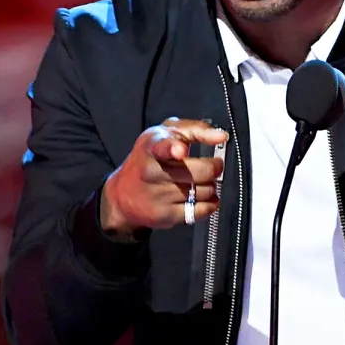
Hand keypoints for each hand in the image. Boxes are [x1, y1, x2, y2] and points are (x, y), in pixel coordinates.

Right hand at [100, 118, 227, 235]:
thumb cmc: (150, 158)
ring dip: (211, 185)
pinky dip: (209, 204)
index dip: (173, 148)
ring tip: (200, 181)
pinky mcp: (165, 215)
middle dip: (215, 167)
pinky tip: (202, 198)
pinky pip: (201, 210)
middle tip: (213, 165)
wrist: (123, 193)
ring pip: (205, 191)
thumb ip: (195, 129)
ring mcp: (158, 195)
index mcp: (152, 147)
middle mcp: (152, 172)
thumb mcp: (166, 133)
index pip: (162, 147)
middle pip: (202, 171)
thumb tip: (221, 136)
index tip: (180, 150)